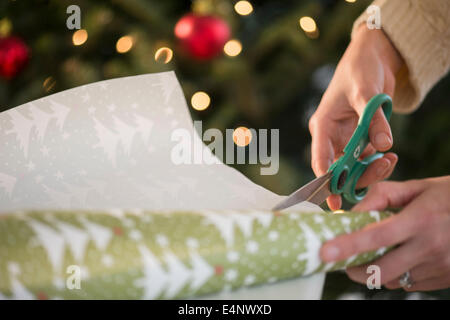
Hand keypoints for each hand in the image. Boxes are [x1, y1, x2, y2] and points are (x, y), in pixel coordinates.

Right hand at [309, 25, 403, 209]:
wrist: (373, 57)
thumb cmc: (360, 68)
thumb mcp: (366, 91)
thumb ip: (374, 119)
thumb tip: (384, 146)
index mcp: (323, 125)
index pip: (321, 159)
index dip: (327, 181)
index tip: (334, 201)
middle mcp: (332, 136)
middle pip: (339, 169)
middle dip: (357, 176)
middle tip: (382, 168)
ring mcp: (347, 139)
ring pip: (354, 167)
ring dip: (371, 170)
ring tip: (391, 160)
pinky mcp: (360, 138)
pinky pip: (367, 158)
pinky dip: (378, 162)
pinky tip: (391, 156)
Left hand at [320, 176, 449, 291]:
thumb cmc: (448, 196)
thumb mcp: (418, 188)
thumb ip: (382, 195)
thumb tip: (352, 212)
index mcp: (420, 220)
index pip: (376, 237)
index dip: (348, 246)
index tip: (325, 252)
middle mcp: (430, 247)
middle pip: (380, 271)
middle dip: (356, 269)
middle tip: (347, 261)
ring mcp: (441, 267)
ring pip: (394, 280)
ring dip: (379, 271)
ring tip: (382, 252)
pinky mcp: (447, 279)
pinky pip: (412, 284)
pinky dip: (401, 274)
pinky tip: (406, 257)